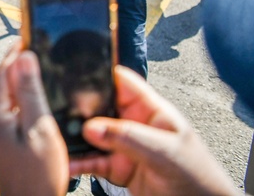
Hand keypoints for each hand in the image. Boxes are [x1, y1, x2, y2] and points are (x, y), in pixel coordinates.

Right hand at [70, 66, 239, 195]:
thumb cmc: (198, 179)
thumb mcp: (166, 153)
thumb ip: (130, 138)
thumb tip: (91, 128)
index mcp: (150, 110)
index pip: (120, 82)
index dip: (98, 74)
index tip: (71, 73)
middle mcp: (132, 125)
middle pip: (98, 107)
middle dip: (77, 108)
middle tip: (55, 109)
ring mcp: (122, 147)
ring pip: (90, 135)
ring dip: (73, 137)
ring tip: (56, 137)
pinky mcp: (116, 168)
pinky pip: (90, 161)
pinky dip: (76, 162)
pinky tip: (66, 163)